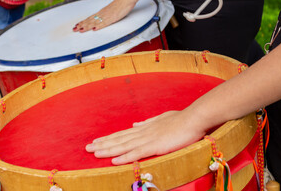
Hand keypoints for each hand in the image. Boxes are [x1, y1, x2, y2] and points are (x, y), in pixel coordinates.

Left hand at [73, 0, 136, 32]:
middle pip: (90, 20)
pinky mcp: (112, 18)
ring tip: (80, 30)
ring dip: (87, 26)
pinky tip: (94, 29)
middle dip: (82, 25)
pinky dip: (98, 26)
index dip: (83, 22)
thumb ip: (107, 14)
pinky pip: (104, 23)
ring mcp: (107, 16)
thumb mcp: (112, 9)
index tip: (77, 25)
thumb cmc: (121, 3)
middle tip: (74, 29)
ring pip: (95, 22)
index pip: (90, 18)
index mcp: (102, 12)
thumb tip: (104, 17)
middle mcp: (103, 13)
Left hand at [85, 110, 205, 164]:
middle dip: (102, 144)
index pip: (122, 134)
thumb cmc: (180, 120)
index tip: (96, 141)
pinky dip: (125, 157)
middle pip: (119, 139)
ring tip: (94, 153)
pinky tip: (114, 161)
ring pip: (124, 146)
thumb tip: (135, 124)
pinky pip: (137, 153)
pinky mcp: (155, 146)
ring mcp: (148, 139)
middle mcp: (142, 132)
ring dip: (108, 150)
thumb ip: (147, 122)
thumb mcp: (161, 119)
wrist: (193, 119)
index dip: (108, 138)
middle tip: (87, 148)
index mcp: (144, 128)